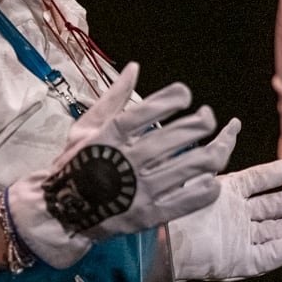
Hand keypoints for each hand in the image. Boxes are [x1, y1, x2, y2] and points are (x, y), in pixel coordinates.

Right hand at [4, 63, 234, 268]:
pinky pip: (190, 199)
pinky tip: (211, 178)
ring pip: (193, 166)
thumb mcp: (87, 127)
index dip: (174, 97)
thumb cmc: (75, 164)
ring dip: (214, 151)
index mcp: (113, 135)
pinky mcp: (150, 214)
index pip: (150, 109)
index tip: (186, 95)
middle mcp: (129, 160)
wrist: (61, 212)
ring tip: (219, 144)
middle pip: (179, 136)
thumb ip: (113, 97)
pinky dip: (208, 187)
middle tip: (207, 117)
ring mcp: (141, 189)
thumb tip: (134, 67)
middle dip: (202, 122)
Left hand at [169, 141, 281, 280]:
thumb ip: (220, 150)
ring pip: (275, 232)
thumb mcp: (199, 170)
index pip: (260, 181)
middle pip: (273, 208)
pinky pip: (266, 256)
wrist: (157, 237)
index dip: (280, 173)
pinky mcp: (236, 261)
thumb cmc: (173, 203)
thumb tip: (234, 124)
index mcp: (225, 194)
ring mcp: (237, 239)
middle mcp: (234, 216)